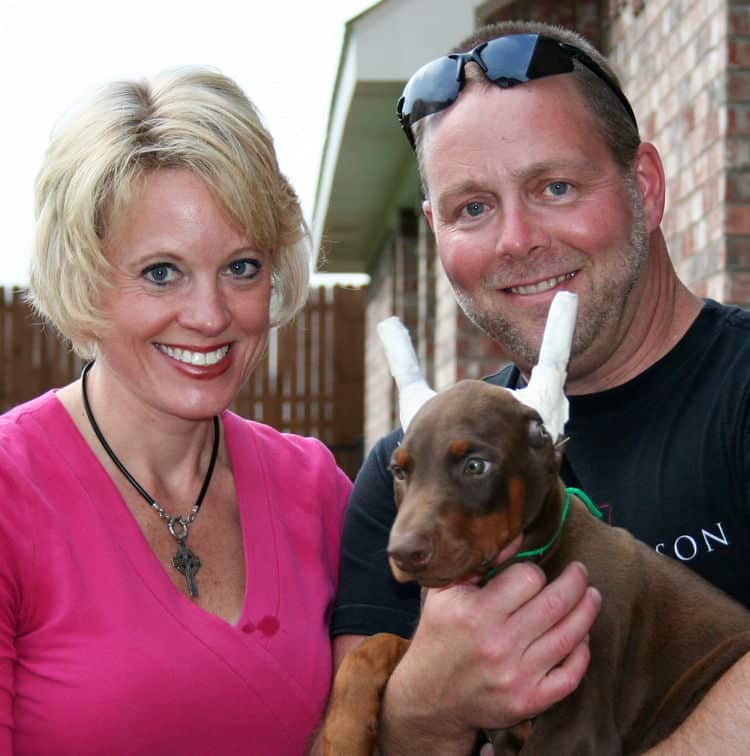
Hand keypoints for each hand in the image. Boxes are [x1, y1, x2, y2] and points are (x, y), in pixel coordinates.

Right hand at [380, 553, 600, 753]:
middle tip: (581, 571)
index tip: (533, 573)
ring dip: (587, 612)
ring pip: (569, 638)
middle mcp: (498, 644)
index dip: (535, 571)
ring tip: (592, 596)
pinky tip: (582, 637)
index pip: (527, 579)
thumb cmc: (438, 634)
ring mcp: (516, 676)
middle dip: (575, 583)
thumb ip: (480, 562)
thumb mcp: (445, 591)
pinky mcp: (528, 702)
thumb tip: (517, 534)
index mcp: (475, 612)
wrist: (429, 696)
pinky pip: (570, 676)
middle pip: (555, 605)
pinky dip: (583, 653)